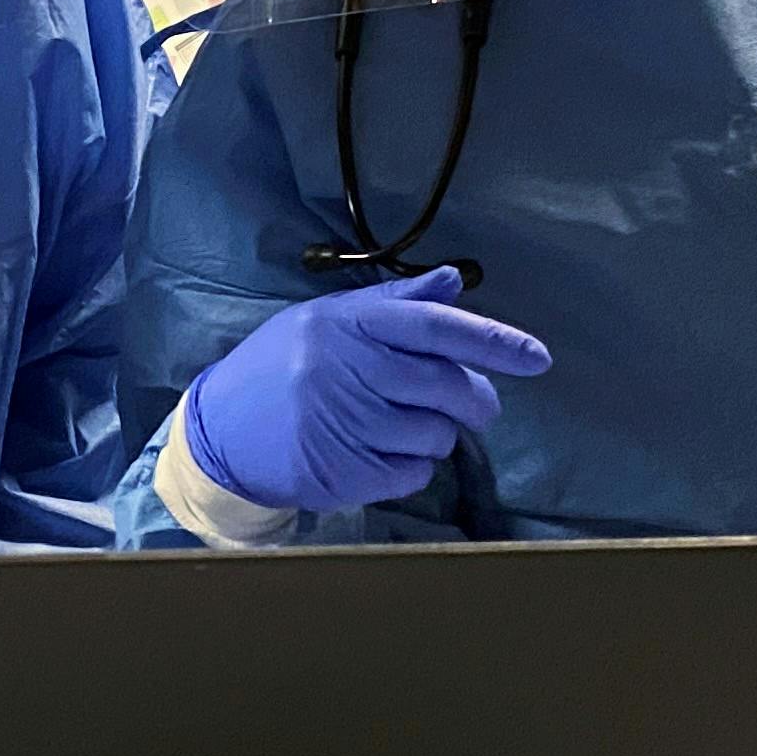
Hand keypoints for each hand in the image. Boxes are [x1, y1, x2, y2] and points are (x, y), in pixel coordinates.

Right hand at [180, 265, 551, 514]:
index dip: (493, 341)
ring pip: (437, 436)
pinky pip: (414, 474)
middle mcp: (347, 370)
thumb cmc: (280, 368)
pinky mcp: (343, 472)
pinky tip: (380, 453)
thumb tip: (453, 281)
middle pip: (449, 387)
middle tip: (471, 406)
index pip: (434, 327)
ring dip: (434, 436)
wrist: (218, 432)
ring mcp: (344, 424)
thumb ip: (393, 304)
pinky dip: (411, 468)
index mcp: (347, 325)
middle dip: (475, 401)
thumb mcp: (327, 321)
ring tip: (398, 427)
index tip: (538, 359)